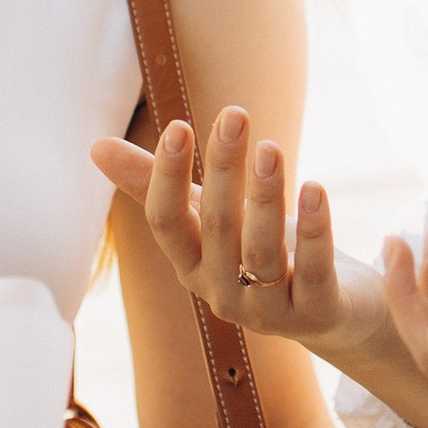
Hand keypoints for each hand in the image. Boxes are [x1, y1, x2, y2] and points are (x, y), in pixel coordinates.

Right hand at [91, 107, 388, 364]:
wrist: (331, 312)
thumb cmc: (258, 250)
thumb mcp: (208, 216)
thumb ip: (156, 186)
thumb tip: (96, 146)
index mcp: (191, 266)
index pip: (167, 223)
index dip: (168, 177)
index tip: (179, 126)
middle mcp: (223, 293)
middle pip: (217, 229)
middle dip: (223, 169)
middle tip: (234, 114)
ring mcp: (270, 309)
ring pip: (262, 251)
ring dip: (265, 196)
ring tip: (270, 147)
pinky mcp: (318, 313)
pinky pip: (314, 270)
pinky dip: (314, 229)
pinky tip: (315, 188)